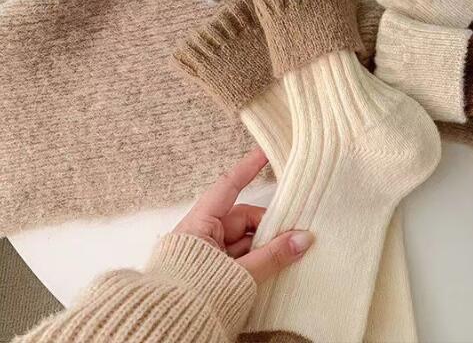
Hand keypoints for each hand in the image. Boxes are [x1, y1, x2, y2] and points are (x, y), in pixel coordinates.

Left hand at [173, 148, 313, 282]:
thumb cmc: (191, 295)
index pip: (228, 187)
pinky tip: (275, 267)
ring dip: (265, 246)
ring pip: (244, 241)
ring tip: (289, 253)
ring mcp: (206, 255)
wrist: (164, 331)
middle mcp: (202, 235)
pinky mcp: (211, 273)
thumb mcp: (238, 273)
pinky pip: (240, 258)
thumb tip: (304, 238)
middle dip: (268, 226)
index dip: (247, 168)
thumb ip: (272, 256)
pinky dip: (257, 260)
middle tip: (295, 232)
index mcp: (200, 224)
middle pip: (243, 219)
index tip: (265, 152)